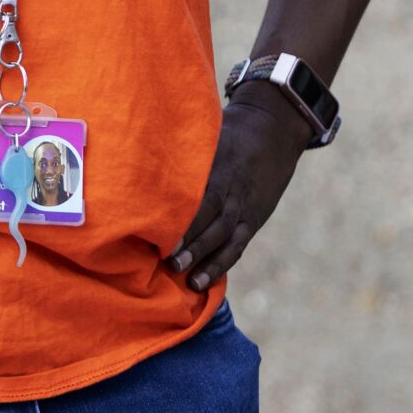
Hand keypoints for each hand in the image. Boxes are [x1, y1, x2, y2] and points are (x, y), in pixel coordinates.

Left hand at [169, 87, 305, 291]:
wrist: (273, 130)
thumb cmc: (228, 130)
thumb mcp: (208, 132)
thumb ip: (181, 147)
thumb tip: (139, 151)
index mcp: (220, 165)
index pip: (203, 195)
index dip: (186, 216)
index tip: (162, 231)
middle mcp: (233, 189)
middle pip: (214, 220)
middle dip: (193, 243)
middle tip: (169, 261)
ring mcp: (245, 207)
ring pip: (226, 237)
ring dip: (207, 260)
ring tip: (188, 281)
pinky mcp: (252, 219)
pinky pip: (237, 245)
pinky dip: (222, 264)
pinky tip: (205, 282)